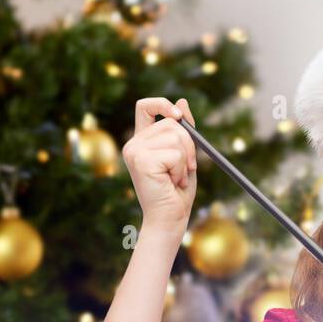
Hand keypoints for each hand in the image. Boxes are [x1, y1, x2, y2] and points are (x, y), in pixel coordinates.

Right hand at [122, 96, 196, 233]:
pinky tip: (173, 183)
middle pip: (171, 123)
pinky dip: (181, 169)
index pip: (145, 107)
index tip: (179, 116)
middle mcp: (133, 144)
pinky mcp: (141, 161)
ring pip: (176, 137)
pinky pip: (175, 153)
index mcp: (141, 141)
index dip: (162, 104)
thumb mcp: (184, 157)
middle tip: (186, 168)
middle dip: (188, 145)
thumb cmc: (176, 193)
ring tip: (177, 178)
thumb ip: (184, 132)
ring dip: (185, 160)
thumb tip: (182, 101)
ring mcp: (134, 151)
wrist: (169, 220)